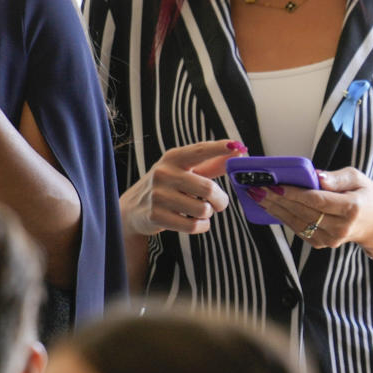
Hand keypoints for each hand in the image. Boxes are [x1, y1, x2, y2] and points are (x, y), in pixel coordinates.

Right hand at [120, 139, 242, 236]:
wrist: (133, 207)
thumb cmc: (167, 185)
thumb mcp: (183, 170)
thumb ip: (211, 164)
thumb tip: (239, 152)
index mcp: (173, 158)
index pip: (199, 150)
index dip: (219, 148)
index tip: (237, 146)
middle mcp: (164, 173)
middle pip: (208, 188)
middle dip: (220, 200)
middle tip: (219, 203)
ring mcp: (158, 195)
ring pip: (202, 210)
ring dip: (208, 214)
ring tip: (201, 212)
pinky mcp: (156, 216)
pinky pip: (192, 226)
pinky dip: (201, 226)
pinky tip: (196, 223)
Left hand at [249, 166, 372, 251]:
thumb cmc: (365, 196)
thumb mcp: (358, 178)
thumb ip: (337, 178)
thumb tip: (315, 176)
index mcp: (351, 209)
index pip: (317, 200)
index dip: (294, 193)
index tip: (274, 184)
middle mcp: (340, 228)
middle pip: (303, 212)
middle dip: (277, 199)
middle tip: (256, 187)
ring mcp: (330, 239)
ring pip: (297, 222)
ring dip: (274, 209)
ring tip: (256, 195)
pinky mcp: (322, 244)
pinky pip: (298, 229)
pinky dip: (281, 217)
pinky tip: (268, 205)